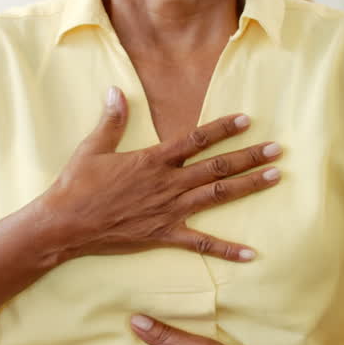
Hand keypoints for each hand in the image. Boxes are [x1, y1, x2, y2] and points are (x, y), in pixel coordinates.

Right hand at [45, 88, 281, 263]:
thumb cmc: (77, 185)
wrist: (66, 223)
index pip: (196, 140)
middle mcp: (167, 183)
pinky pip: (201, 243)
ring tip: (274, 178)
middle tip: (277, 150)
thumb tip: (115, 90)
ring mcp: (169, 210)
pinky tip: (251, 254)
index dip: (223, 128)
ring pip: (217, 195)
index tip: (247, 120)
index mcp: (153, 160)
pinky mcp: (164, 235)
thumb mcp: (93, 147)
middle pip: (216, 167)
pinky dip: (227, 250)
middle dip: (249, 157)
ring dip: (248, 186)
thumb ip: (112, 120)